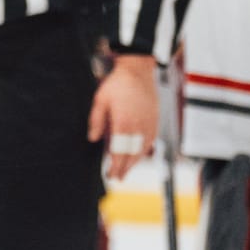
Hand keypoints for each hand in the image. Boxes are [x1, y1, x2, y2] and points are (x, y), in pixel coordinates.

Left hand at [88, 54, 156, 180]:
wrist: (138, 71)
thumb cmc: (117, 84)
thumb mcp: (100, 100)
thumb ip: (96, 120)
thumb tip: (93, 138)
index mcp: (124, 123)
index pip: (120, 152)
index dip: (115, 166)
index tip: (110, 175)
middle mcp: (139, 126)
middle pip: (132, 154)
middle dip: (124, 168)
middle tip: (117, 178)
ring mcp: (149, 124)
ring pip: (143, 150)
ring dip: (135, 162)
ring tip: (126, 170)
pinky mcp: (155, 120)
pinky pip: (151, 141)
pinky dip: (145, 151)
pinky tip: (139, 156)